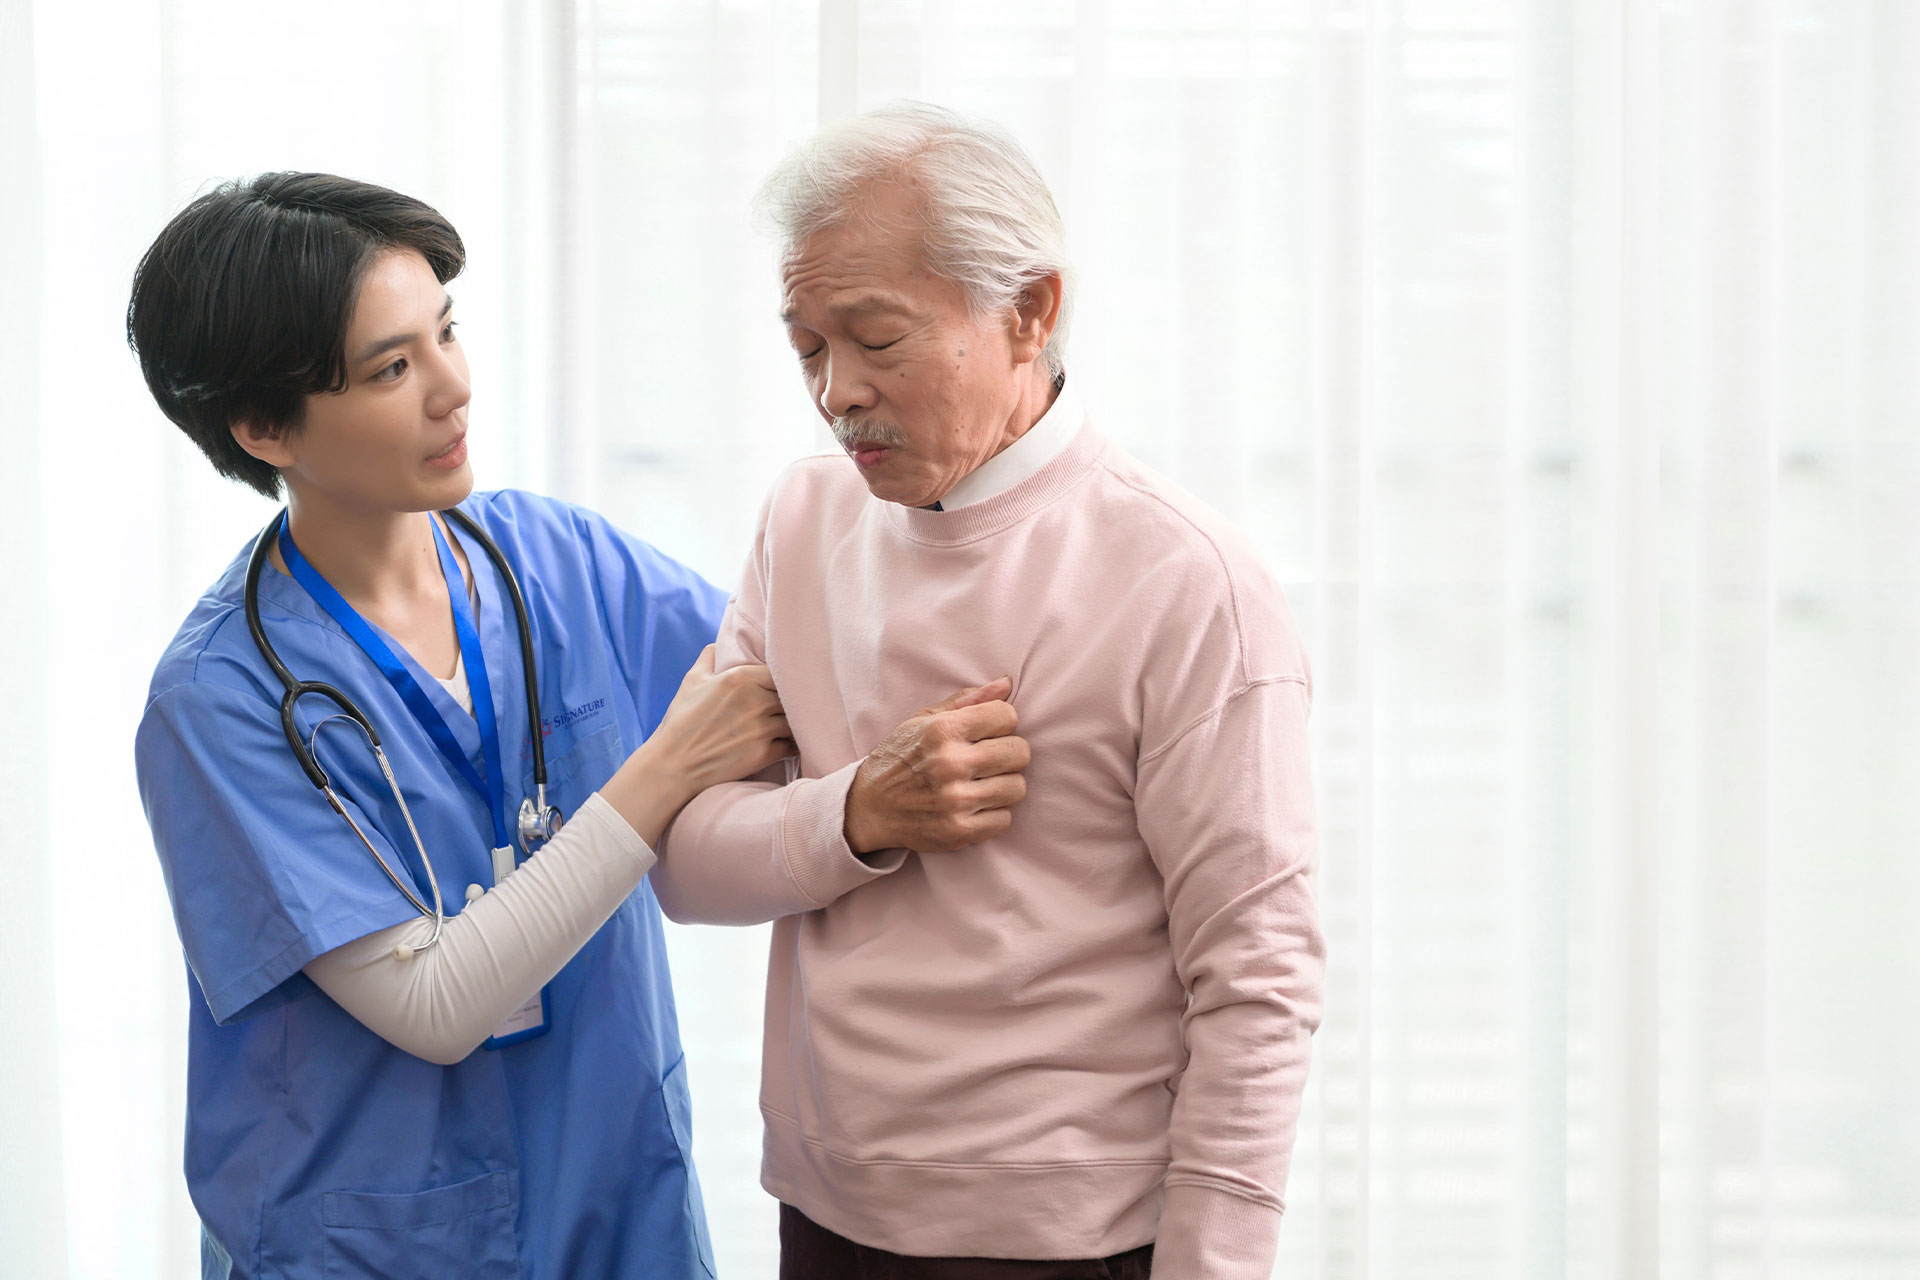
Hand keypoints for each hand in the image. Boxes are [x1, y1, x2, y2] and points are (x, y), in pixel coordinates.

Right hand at [599, 646, 792, 844]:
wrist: (674, 764)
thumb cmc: (681, 721)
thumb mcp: (691, 681)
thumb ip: (708, 658)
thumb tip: (716, 645)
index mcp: (740, 678)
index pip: (780, 672)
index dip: (783, 679)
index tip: (781, 686)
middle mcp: (756, 701)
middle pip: (792, 696)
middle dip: (791, 701)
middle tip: (791, 706)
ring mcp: (762, 728)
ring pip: (795, 721)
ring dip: (793, 723)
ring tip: (789, 725)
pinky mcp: (764, 753)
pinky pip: (790, 746)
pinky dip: (789, 745)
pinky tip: (783, 744)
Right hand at [843, 677, 1029, 853]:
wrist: (869, 808)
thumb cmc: (899, 758)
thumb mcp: (922, 720)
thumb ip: (966, 701)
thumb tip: (1006, 683)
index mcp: (942, 730)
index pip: (1007, 716)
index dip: (1001, 722)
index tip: (987, 732)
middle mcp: (949, 764)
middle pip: (1019, 752)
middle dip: (1008, 753)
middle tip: (988, 759)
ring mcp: (955, 801)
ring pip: (1017, 787)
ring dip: (1003, 785)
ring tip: (981, 783)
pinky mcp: (958, 831)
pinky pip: (1005, 819)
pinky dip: (993, 814)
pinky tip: (974, 806)